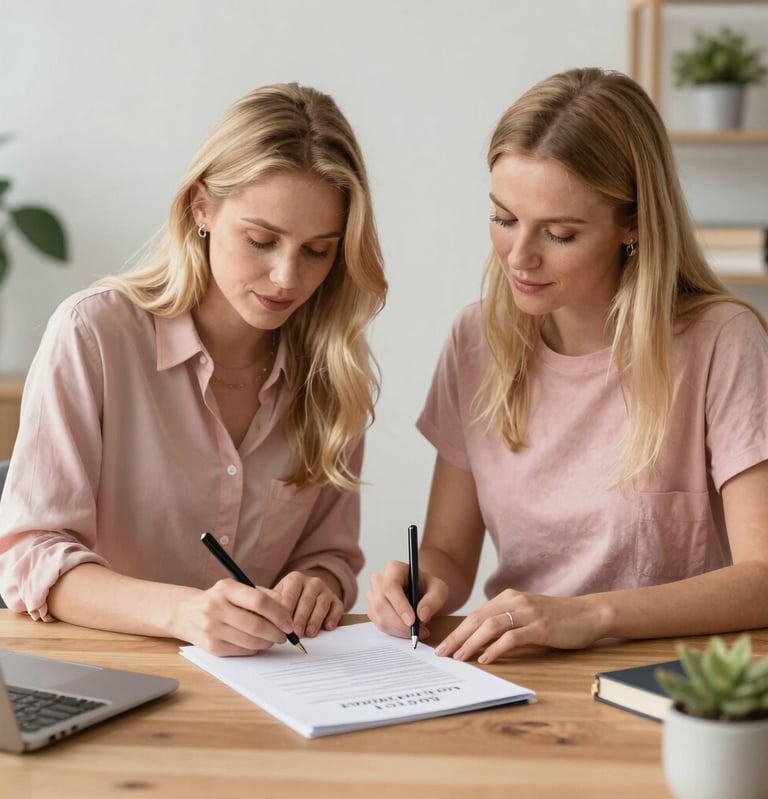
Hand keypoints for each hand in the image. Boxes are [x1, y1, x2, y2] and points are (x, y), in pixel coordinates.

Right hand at [175, 579, 296, 656]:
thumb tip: (286, 606)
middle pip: (256, 624)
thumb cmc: (219, 599)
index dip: (279, 614)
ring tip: (274, 638)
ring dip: (268, 642)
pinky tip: (258, 643)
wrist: (185, 613)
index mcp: (226, 588)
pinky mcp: (211, 647)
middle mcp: (216, 608)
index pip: (259, 602)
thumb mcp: (237, 588)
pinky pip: (241, 651)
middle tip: (285, 635)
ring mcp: (212, 629)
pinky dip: (255, 649)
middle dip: (276, 632)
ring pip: (250, 641)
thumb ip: (262, 594)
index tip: (289, 622)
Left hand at [273, 570, 343, 636]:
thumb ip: (273, 605)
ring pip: (322, 604)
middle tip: (296, 633)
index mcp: (295, 579)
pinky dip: (333, 618)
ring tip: (309, 633)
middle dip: (300, 618)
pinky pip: (337, 608)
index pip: (290, 594)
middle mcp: (312, 582)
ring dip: (315, 620)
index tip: (281, 624)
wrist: (309, 592)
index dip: (286, 611)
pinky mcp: (336, 600)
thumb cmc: (289, 599)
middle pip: (307, 600)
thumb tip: (263, 617)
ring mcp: (326, 590)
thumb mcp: (278, 597)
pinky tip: (328, 627)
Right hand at [365, 559, 448, 640]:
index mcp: (393, 568)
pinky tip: (407, 630)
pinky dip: (394, 632)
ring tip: (417, 630)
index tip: (412, 621)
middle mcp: (378, 579)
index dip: (400, 605)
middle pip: (381, 604)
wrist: (421, 592)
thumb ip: (434, 600)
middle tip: (417, 631)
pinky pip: (379, 624)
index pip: (390, 586)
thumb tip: (422, 615)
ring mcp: (372, 594)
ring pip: (379, 616)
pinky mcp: (372, 609)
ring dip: (398, 629)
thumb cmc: (428, 587)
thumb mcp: (439, 589)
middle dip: (400, 622)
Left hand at [434, 589, 606, 662]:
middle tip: (442, 654)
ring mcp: (528, 613)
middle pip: (477, 619)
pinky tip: (486, 659)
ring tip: (459, 657)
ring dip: (472, 643)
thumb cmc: (556, 618)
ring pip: (490, 626)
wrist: (588, 614)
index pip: (475, 615)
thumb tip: (478, 639)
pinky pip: (512, 638)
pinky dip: (496, 648)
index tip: (443, 646)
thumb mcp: (526, 614)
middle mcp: (514, 601)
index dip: (457, 631)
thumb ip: (505, 621)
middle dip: (457, 637)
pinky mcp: (541, 627)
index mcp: (508, 597)